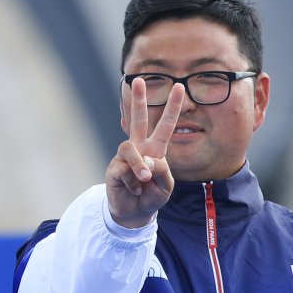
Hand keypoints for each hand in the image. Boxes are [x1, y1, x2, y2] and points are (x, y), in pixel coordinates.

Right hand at [106, 78, 184, 227]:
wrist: (135, 212)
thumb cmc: (152, 195)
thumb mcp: (166, 186)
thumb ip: (162, 171)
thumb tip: (147, 160)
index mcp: (155, 149)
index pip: (165, 124)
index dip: (172, 107)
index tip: (179, 87)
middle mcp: (139, 148)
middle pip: (138, 119)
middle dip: (138, 100)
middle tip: (137, 80)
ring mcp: (125, 157)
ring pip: (129, 148)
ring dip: (139, 166)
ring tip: (143, 180)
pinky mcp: (114, 168)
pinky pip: (123, 169)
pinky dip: (132, 182)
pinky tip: (133, 189)